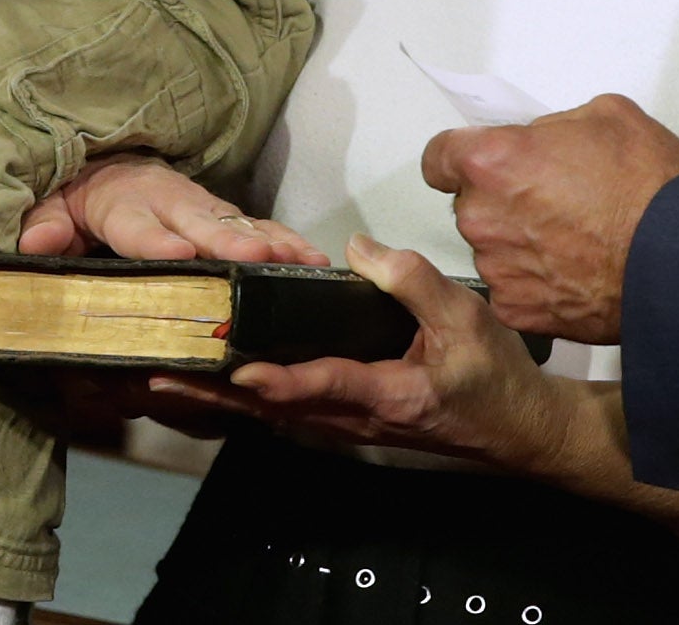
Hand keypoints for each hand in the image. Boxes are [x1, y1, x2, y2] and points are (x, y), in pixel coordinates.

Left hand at [14, 154, 327, 438]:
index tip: (179, 255)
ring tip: (305, 262)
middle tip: (258, 257)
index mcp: (123, 202)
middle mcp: (171, 203)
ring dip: (273, 243)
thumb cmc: (79, 196)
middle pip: (202, 224)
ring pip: (240, 225)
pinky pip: (261, 229)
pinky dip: (288, 243)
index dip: (158, 242)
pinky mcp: (225, 218)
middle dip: (230, 241)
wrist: (109, 166)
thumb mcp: (53, 206)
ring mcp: (203, 209)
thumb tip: (36, 240)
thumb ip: (45, 223)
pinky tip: (315, 262)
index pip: (138, 227)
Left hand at [175, 236, 678, 539]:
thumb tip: (357, 248)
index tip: (224, 363)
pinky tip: (224, 388)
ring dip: (221, 399)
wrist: (522, 430)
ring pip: (274, 413)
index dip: (267, 375)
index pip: (313, 384)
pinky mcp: (352, 422)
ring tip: (170, 380)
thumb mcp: (464, 319)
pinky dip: (249, 403)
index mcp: (382, 394)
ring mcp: (350, 426)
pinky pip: (290, 413)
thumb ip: (411, 279)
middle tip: (156, 374)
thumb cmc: (496, 378)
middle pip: (272, 407)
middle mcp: (355, 419)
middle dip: (213, 392)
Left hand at [422, 95, 678, 343]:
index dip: (460, 159)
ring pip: (493, 247)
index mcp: (493, 161)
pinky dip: (535, 283)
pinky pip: (512, 289)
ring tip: (572, 241)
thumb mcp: (605, 115)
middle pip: (470, 204)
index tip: (479, 164)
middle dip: (502, 199)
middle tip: (552, 200)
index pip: (437, 158)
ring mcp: (498, 268)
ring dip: (518, 242)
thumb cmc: (648, 187)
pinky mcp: (517, 310)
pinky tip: (573, 274)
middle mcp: (483, 216)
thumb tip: (541, 142)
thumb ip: (553, 126)